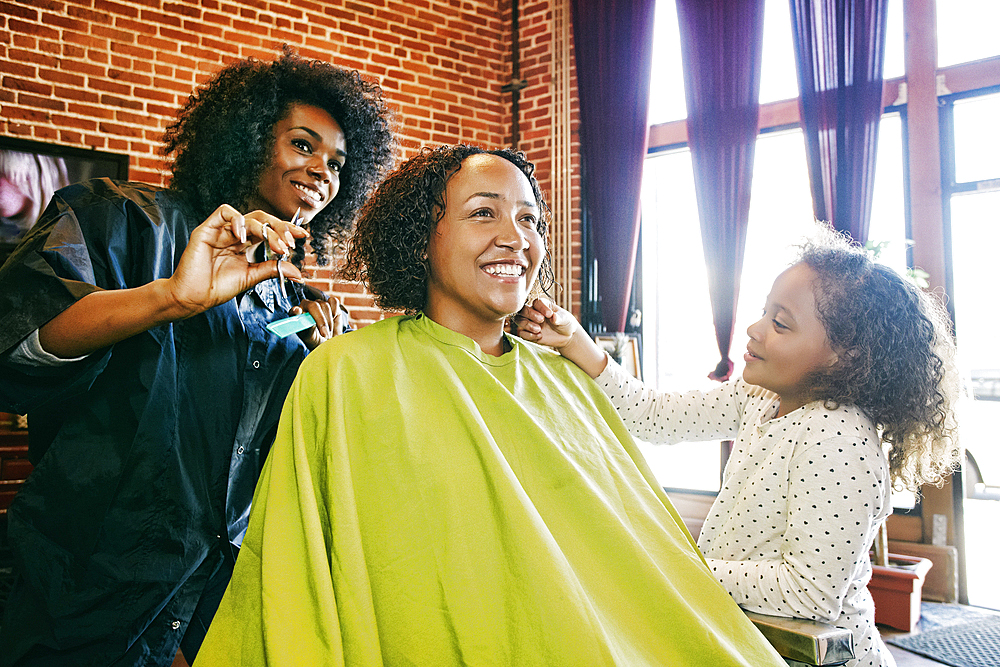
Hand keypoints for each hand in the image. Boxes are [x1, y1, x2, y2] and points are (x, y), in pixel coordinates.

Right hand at [165, 206, 309, 317]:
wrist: (194, 297)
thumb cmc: (218, 287)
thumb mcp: (251, 278)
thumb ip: (271, 270)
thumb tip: (297, 272)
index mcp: (246, 245)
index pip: (269, 230)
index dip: (286, 230)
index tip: (303, 236)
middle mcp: (235, 235)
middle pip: (262, 220)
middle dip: (280, 227)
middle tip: (292, 240)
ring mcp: (222, 231)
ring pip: (248, 217)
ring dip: (265, 229)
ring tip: (276, 246)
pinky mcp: (207, 229)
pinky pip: (224, 212)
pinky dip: (237, 220)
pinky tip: (244, 236)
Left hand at [294, 296, 349, 349]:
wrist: (331, 340)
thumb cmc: (317, 340)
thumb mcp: (312, 338)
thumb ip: (309, 330)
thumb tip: (309, 321)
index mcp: (297, 315)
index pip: (294, 310)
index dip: (296, 310)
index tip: (298, 311)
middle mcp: (307, 306)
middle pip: (313, 306)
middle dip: (321, 320)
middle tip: (325, 334)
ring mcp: (319, 304)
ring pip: (325, 305)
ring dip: (329, 320)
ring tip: (328, 332)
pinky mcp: (330, 303)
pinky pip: (333, 302)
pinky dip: (335, 310)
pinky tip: (333, 318)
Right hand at [511, 298, 579, 348]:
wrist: (566, 336)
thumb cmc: (565, 323)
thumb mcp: (566, 319)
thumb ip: (559, 317)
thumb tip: (553, 317)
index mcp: (543, 305)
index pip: (536, 302)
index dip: (541, 307)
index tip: (549, 314)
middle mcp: (534, 312)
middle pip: (523, 309)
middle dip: (530, 314)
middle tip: (541, 320)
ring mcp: (530, 322)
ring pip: (519, 320)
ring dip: (527, 325)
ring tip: (539, 330)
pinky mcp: (529, 333)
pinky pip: (521, 333)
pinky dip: (529, 335)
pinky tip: (539, 336)